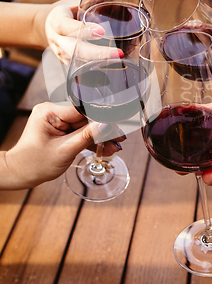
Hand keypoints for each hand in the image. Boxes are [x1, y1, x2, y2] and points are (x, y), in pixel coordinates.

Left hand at [3, 102, 125, 189]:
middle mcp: (54, 111)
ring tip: (115, 146)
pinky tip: (106, 147)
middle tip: (119, 138)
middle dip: (103, 129)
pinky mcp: (62, 128)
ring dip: (100, 136)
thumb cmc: (34, 163)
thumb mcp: (64, 150)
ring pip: (86, 125)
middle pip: (87, 117)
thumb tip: (107, 124)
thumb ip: (87, 136)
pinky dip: (92, 140)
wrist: (21, 173)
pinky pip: (81, 131)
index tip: (117, 123)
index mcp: (50, 111)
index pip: (82, 109)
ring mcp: (58, 120)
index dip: (102, 116)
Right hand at [44, 0, 127, 62]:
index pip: (67, 26)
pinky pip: (81, 70)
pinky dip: (96, 71)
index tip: (102, 32)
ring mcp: (62, 55)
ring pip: (78, 62)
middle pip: (74, 50)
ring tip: (120, 63)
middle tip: (119, 54)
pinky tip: (114, 70)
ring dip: (99, 64)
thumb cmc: (72, 8)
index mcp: (57, 21)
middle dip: (96, 54)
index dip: (82, 30)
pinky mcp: (69, 65)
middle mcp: (57, 40)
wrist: (49, 25)